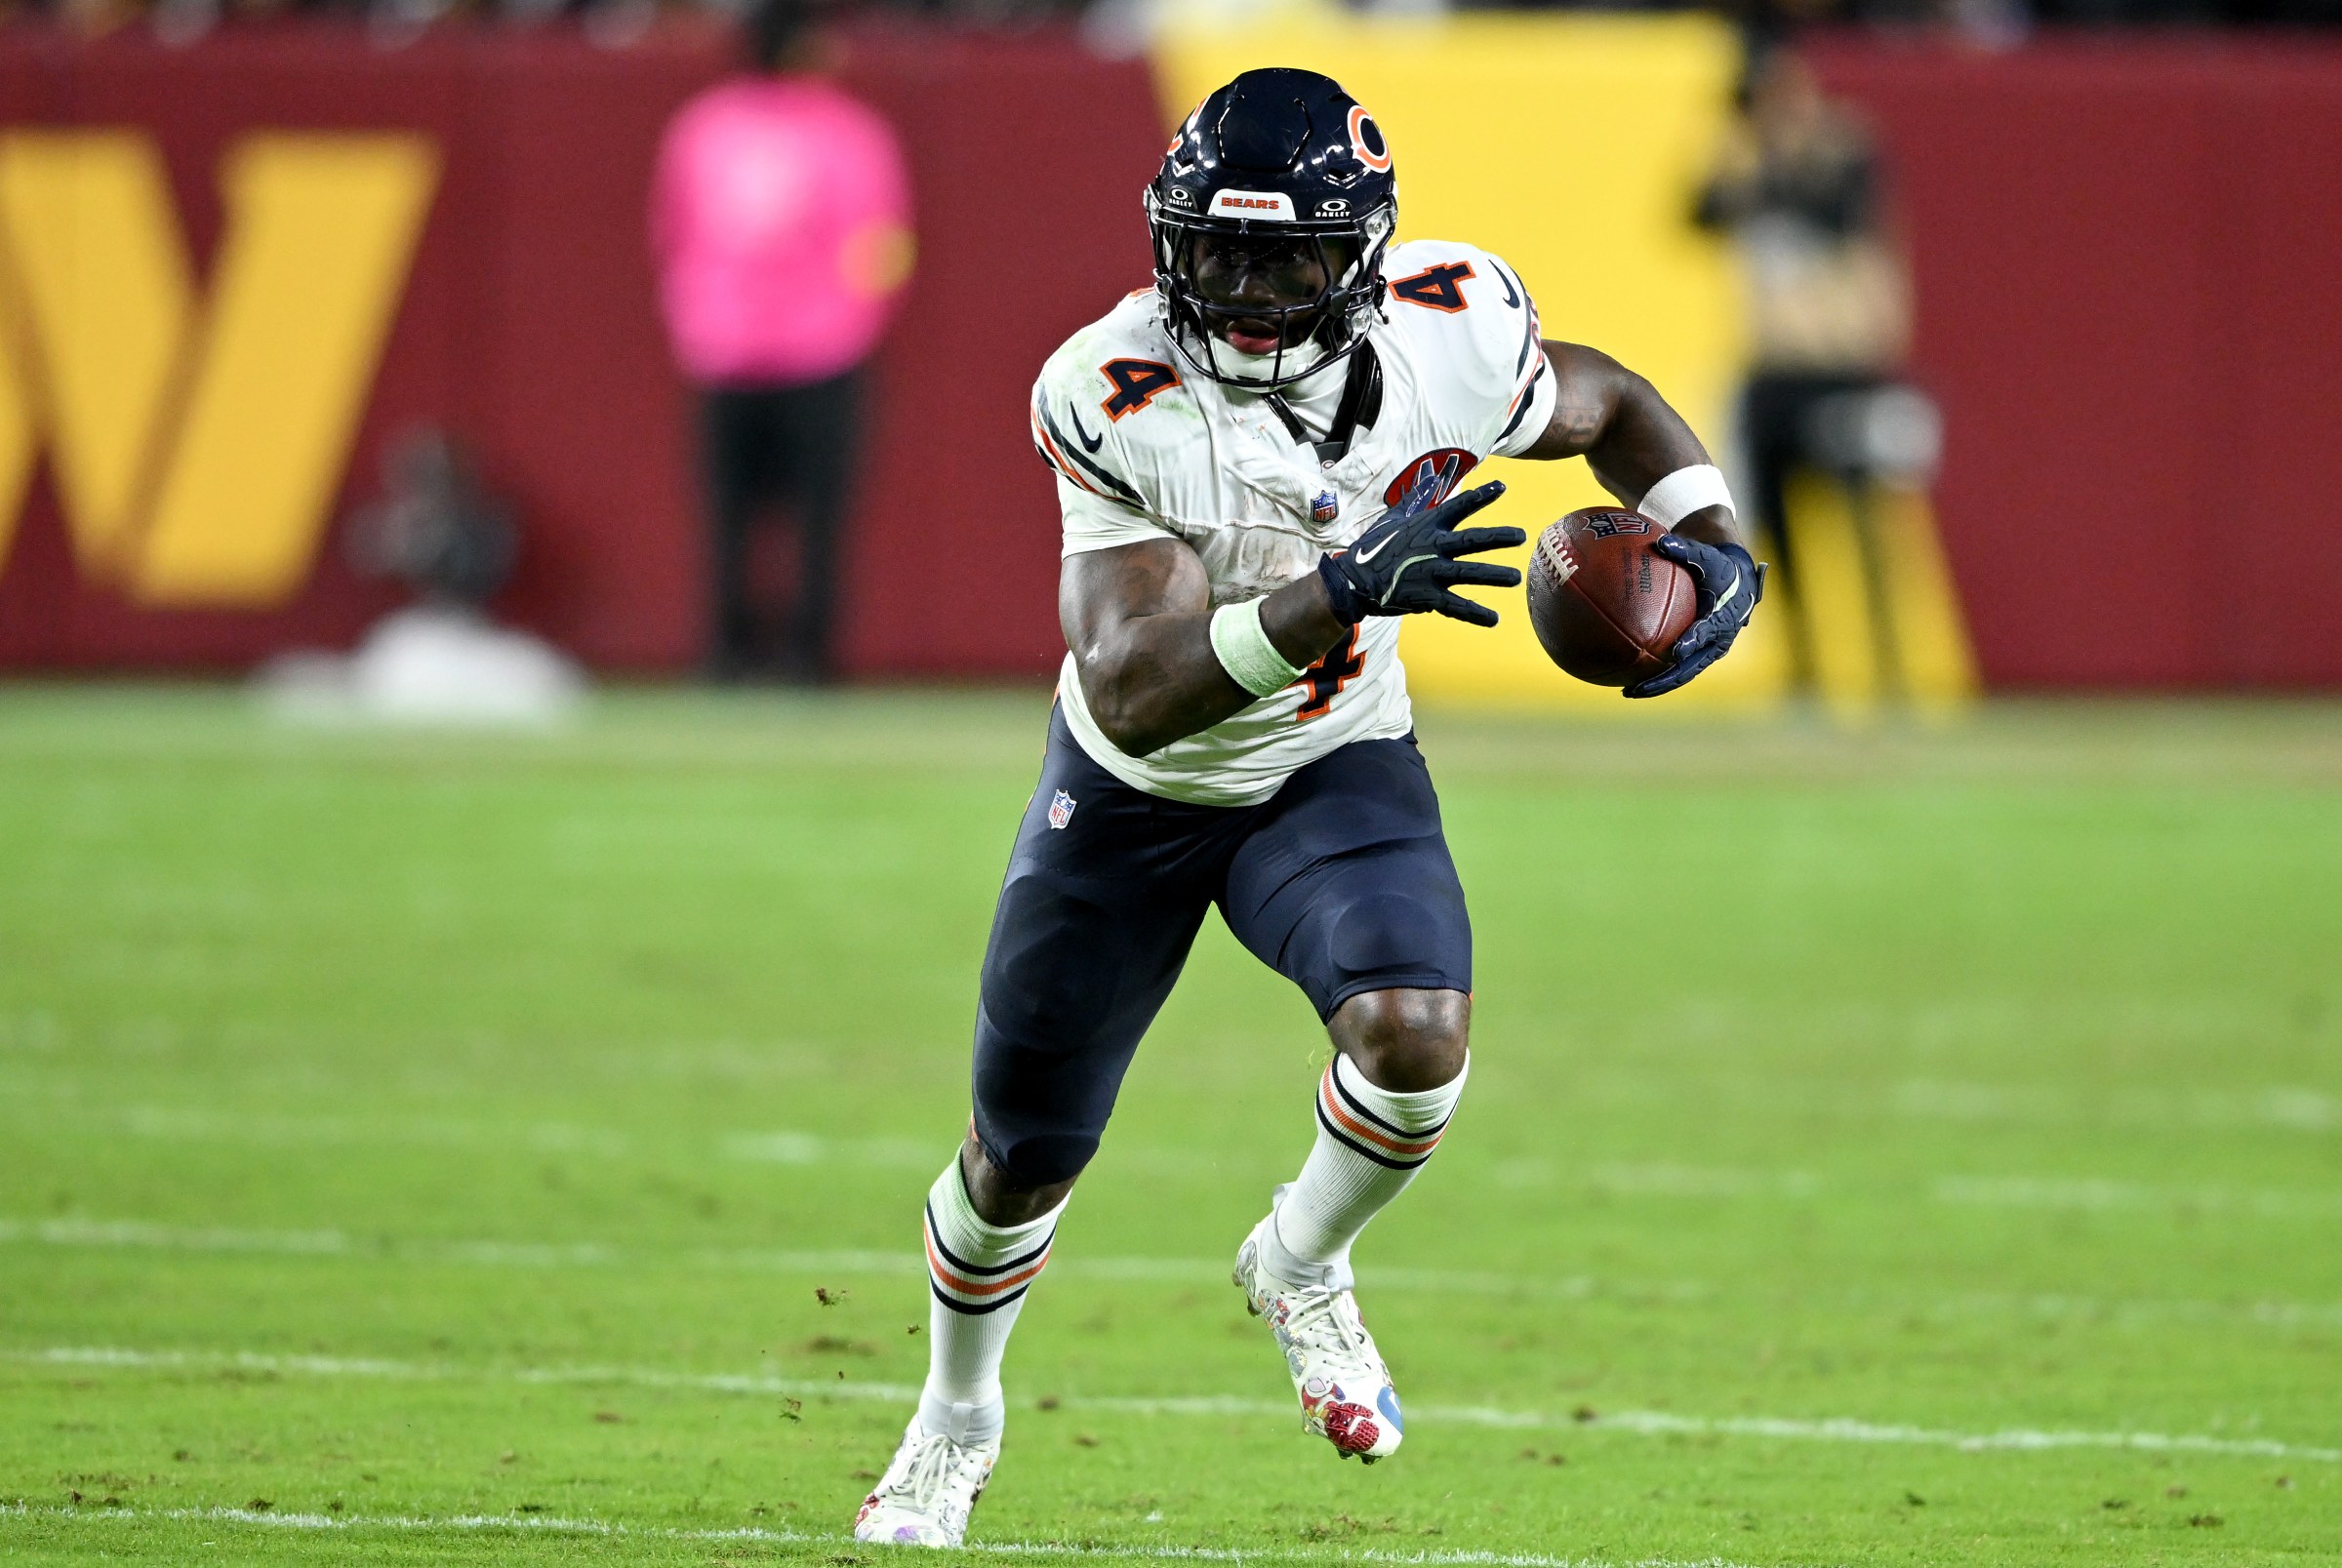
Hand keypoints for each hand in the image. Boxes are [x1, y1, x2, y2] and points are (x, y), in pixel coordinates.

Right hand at [1318, 460, 1522, 627]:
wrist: (1353, 581)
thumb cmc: (1373, 547)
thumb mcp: (1392, 517)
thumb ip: (1415, 499)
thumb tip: (1431, 478)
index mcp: (1426, 525)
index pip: (1458, 506)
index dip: (1481, 496)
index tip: (1502, 488)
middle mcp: (1432, 546)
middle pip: (1471, 540)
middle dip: (1498, 537)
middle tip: (1521, 536)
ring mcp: (1430, 572)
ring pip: (1468, 573)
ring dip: (1493, 575)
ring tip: (1515, 578)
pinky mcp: (1425, 596)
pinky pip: (1455, 606)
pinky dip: (1474, 613)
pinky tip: (1493, 619)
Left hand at [1624, 534, 1765, 698]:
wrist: (1736, 582)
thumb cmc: (1718, 566)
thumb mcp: (1706, 556)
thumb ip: (1684, 550)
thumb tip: (1661, 542)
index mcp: (1724, 617)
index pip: (1708, 630)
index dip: (1694, 640)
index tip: (1677, 650)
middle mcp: (1717, 641)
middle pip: (1690, 667)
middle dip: (1664, 680)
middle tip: (1637, 687)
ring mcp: (1707, 651)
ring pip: (1681, 674)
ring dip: (1656, 685)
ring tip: (1627, 692)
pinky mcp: (1697, 654)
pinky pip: (1674, 668)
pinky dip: (1654, 674)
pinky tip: (1627, 677)